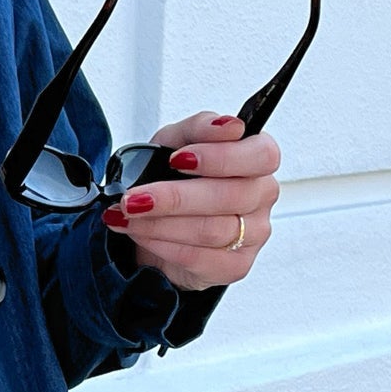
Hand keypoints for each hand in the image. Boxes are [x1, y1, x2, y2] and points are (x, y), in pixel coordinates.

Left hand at [102, 112, 280, 289]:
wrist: (157, 223)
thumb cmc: (173, 178)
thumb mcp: (175, 142)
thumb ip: (198, 128)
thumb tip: (225, 125)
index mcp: (256, 160)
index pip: (262, 155)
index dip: (221, 157)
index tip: (178, 159)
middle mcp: (261, 196)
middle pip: (230, 196)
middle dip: (174, 197)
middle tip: (134, 197)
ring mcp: (253, 234)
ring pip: (212, 230)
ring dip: (160, 223)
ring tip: (128, 215)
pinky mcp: (235, 266)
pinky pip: (200, 258)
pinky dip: (164, 246)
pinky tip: (142, 235)